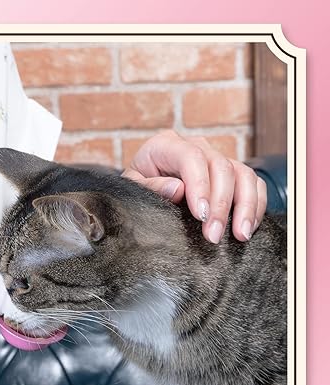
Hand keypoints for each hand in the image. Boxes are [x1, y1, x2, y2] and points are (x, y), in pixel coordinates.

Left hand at [121, 130, 266, 243]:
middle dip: (221, 205)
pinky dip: (254, 205)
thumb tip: (178, 189)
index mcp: (167, 145)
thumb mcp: (132, 188)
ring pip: (243, 174)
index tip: (200, 215)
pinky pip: (252, 183)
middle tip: (213, 236)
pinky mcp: (230, 172)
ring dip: (245, 206)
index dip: (200, 186)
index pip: (191, 157)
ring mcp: (215, 158)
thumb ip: (150, 187)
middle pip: (221, 168)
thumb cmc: (137, 187)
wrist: (144, 185)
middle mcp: (196, 146)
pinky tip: (246, 227)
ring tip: (239, 235)